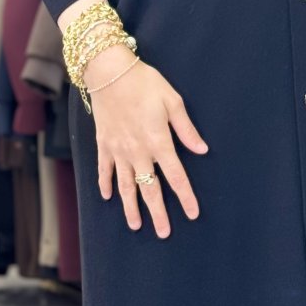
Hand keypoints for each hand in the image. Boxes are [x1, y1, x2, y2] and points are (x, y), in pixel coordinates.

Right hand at [88, 44, 208, 237]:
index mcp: (159, 142)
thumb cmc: (145, 82)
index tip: (193, 213)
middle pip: (150, 189)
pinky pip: (105, 170)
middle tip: (163, 233)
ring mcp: (118, 150)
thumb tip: (202, 149)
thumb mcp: (172, 101)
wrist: (109, 72)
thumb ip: (186, 129)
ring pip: (126, 186)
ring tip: (136, 225)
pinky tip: (108, 197)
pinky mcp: (104, 144)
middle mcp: (138, 152)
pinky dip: (106, 185)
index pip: (176, 176)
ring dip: (131, 207)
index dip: (185, 196)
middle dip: (158, 213)